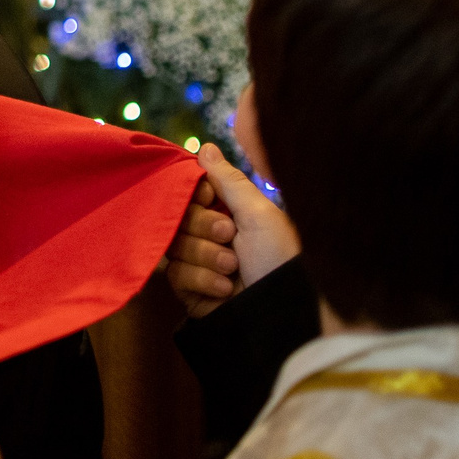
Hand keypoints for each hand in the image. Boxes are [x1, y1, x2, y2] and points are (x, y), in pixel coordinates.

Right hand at [162, 142, 300, 316]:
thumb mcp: (258, 213)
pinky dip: (201, 279)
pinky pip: (175, 274)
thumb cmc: (279, 257)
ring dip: (206, 256)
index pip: (192, 192)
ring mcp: (201, 262)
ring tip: (233, 268)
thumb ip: (228, 180)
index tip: (211, 200)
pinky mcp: (192, 290)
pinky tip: (225, 288)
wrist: (283, 313)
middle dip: (204, 227)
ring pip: (175, 245)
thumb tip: (205, 146)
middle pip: (179, 217)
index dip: (197, 196)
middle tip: (229, 236)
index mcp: (231, 211)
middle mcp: (213, 234)